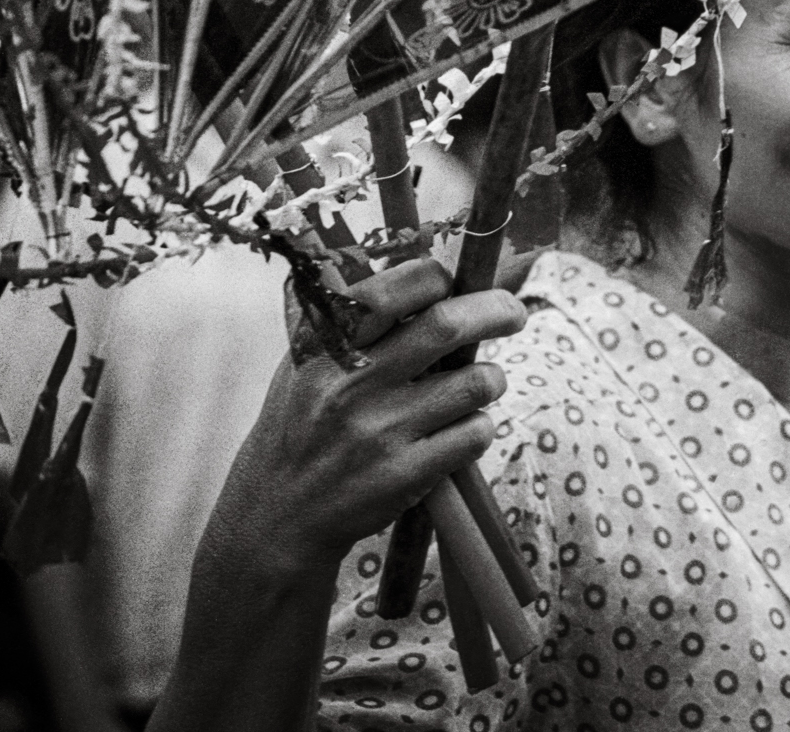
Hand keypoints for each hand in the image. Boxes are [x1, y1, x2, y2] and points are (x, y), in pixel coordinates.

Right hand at [203, 260, 527, 579]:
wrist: (277, 514)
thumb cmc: (303, 424)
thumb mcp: (308, 362)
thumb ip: (357, 320)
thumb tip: (431, 275)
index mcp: (325, 344)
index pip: (398, 286)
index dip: (438, 278)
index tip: (453, 286)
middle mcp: (351, 382)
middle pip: (449, 325)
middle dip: (497, 310)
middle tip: (513, 313)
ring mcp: (380, 430)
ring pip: (476, 382)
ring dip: (492, 378)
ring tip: (479, 384)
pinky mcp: (405, 474)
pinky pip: (475, 433)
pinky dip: (479, 427)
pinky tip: (458, 431)